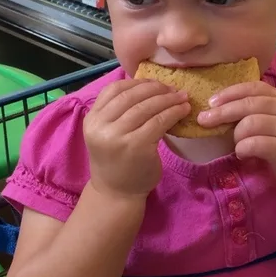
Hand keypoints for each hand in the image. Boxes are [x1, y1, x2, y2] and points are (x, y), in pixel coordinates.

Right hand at [83, 80, 189, 199]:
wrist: (116, 194)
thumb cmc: (116, 161)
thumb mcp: (108, 132)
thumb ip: (119, 112)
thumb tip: (151, 86)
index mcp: (92, 119)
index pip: (114, 89)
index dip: (137, 82)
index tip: (155, 83)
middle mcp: (101, 126)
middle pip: (132, 96)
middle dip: (156, 89)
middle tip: (174, 89)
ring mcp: (118, 136)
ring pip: (147, 107)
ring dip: (168, 99)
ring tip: (182, 97)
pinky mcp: (138, 146)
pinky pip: (159, 122)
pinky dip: (174, 113)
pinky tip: (183, 110)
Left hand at [197, 83, 275, 185]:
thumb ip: (258, 110)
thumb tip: (220, 108)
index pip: (253, 87)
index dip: (230, 92)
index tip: (212, 101)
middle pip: (247, 104)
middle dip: (222, 112)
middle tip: (204, 120)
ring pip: (249, 124)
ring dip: (236, 135)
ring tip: (238, 145)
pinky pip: (254, 144)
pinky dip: (242, 149)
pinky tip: (244, 154)